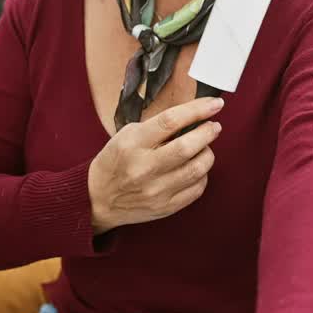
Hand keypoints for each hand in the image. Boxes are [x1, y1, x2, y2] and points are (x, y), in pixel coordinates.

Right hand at [87, 97, 223, 232]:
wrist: (98, 199)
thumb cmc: (116, 161)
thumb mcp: (127, 135)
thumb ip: (158, 126)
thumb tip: (194, 116)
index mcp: (133, 143)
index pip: (171, 121)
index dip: (198, 110)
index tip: (214, 104)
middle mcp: (144, 167)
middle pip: (188, 146)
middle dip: (208, 132)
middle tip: (213, 127)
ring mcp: (156, 190)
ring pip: (197, 168)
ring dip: (208, 153)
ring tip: (204, 147)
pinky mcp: (165, 207)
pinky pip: (197, 188)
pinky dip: (202, 174)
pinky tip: (196, 167)